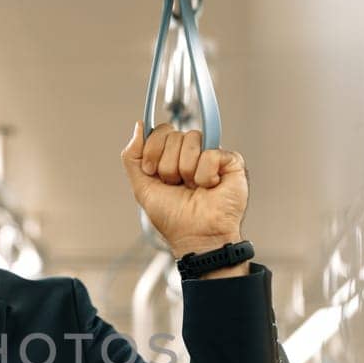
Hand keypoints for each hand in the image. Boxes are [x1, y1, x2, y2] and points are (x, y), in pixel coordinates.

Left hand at [121, 122, 249, 260]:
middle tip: (177, 185)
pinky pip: (211, 153)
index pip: (160, 131)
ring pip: (192, 139)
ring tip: (193, 187)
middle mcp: (191, 152)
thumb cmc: (173, 218)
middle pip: (174, 135)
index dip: (153, 151)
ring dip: (187, 172)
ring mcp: (211, 154)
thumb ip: (133, 157)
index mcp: (171, 155)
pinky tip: (209, 187)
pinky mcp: (230, 161)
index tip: (154, 173)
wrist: (195, 236)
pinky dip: (205, 176)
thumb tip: (139, 126)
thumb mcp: (142, 187)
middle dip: (168, 166)